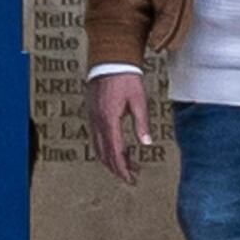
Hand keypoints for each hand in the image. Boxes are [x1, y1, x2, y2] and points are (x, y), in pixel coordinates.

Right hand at [85, 68, 153, 183]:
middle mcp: (97, 121)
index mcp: (109, 119)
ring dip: (111, 159)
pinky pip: (96, 137)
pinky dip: (106, 148)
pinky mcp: (92, 113)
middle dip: (117, 168)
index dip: (123, 168)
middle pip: (104, 153)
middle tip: (130, 177)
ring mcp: (92, 118)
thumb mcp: (139, 100)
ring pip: (98, 146)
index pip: (115, 151)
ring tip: (127, 165)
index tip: (131, 179)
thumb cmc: (126, 78)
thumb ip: (142, 123)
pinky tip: (117, 149)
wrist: (109, 60)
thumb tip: (147, 143)